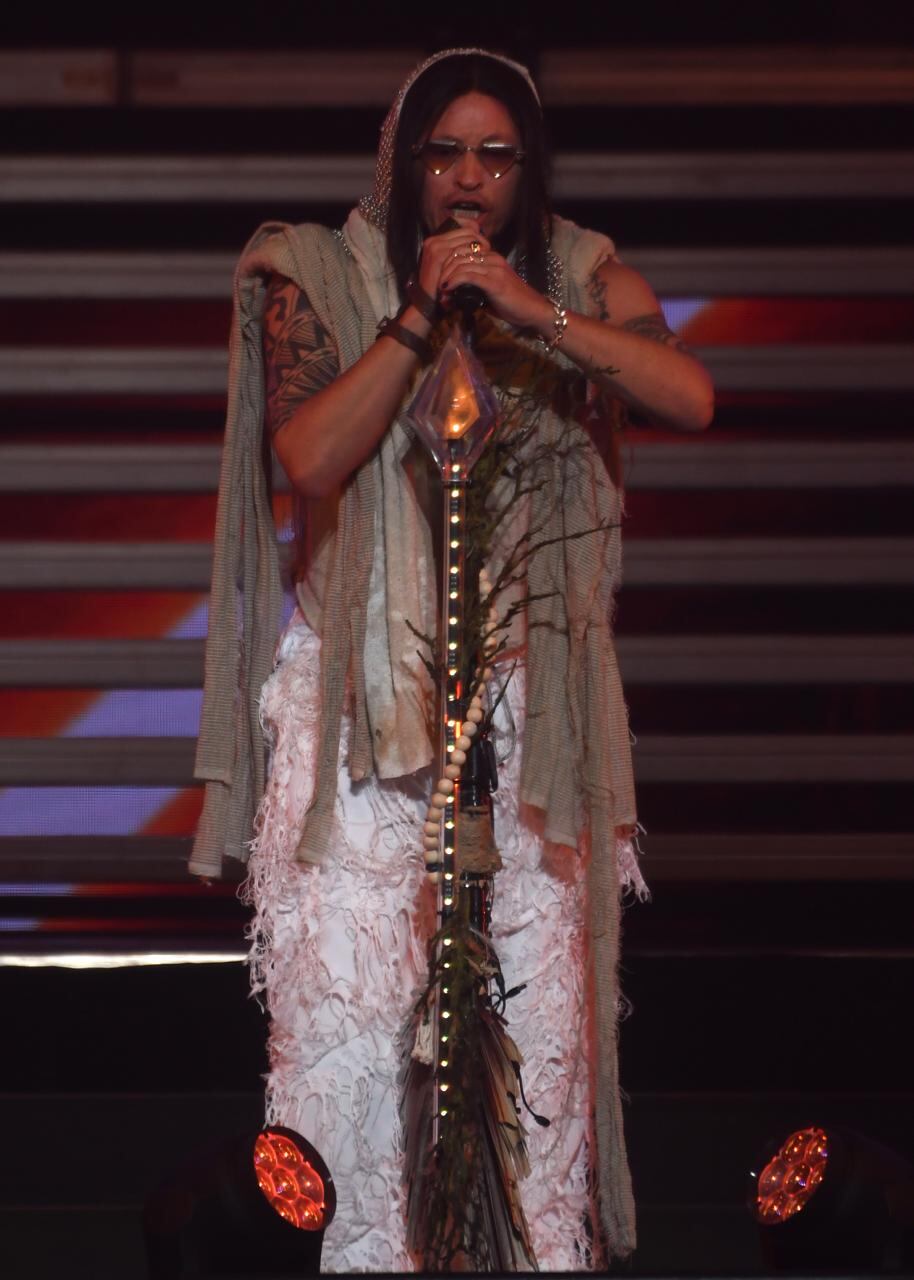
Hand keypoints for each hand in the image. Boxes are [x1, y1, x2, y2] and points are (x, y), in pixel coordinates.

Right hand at [416, 218, 491, 302]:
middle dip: (480, 239)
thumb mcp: (446, 268)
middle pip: (466, 231)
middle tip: (488, 250)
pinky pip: (462, 249)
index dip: (476, 233)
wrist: (425, 303)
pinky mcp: (438, 256)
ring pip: (466, 238)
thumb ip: (455, 256)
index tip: (484, 244)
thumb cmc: (438, 288)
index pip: (462, 227)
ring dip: (479, 246)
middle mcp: (434, 240)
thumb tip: (473, 247)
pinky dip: (473, 254)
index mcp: (435, 241)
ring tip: (487, 255)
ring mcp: (435, 247)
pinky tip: (480, 260)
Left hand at [439, 245, 554, 333]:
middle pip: (459, 254)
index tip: (440, 280)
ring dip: (446, 278)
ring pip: (461, 263)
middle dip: (444, 270)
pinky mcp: (494, 281)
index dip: (448, 264)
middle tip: (436, 286)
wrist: (533, 311)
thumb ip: (474, 289)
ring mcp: (494, 268)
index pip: (463, 251)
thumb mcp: (490, 293)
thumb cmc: (512, 304)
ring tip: (440, 291)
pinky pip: (468, 275)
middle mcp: (492, 258)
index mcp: (491, 257)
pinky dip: (454, 282)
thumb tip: (453, 296)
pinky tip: (447, 289)